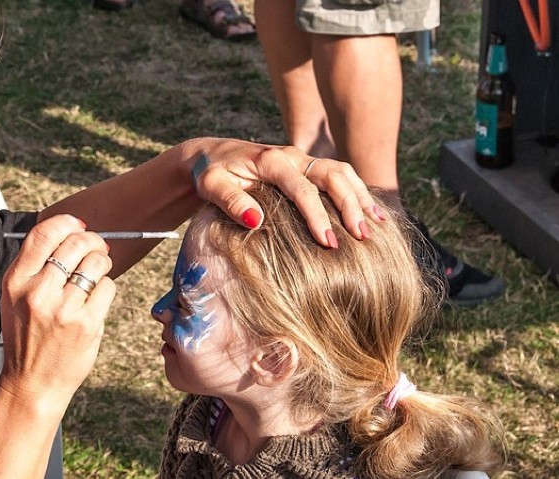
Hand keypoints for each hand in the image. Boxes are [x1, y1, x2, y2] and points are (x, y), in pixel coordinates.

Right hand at [0, 214, 115, 407]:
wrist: (32, 383)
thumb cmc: (26, 338)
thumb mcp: (15, 298)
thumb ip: (34, 267)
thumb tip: (67, 233)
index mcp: (16, 281)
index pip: (44, 234)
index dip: (67, 223)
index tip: (78, 225)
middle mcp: (38, 292)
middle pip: (76, 243)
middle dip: (93, 241)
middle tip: (96, 248)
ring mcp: (63, 308)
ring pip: (96, 263)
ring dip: (102, 263)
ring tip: (96, 273)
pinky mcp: (86, 324)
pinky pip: (107, 287)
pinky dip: (105, 289)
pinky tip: (95, 299)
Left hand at [181, 138, 382, 246]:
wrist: (209, 155)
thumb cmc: (209, 174)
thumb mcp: (212, 186)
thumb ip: (231, 202)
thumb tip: (257, 221)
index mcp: (271, 160)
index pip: (302, 189)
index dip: (318, 216)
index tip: (328, 243)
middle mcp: (292, 156)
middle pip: (332, 176)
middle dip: (350, 205)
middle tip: (362, 237)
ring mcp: (302, 159)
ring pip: (342, 173)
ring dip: (361, 197)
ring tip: (376, 225)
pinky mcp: (306, 167)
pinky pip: (339, 176)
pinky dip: (358, 192)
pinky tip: (373, 213)